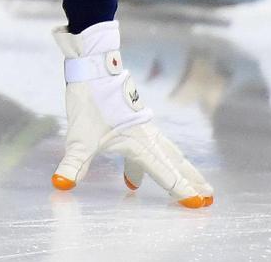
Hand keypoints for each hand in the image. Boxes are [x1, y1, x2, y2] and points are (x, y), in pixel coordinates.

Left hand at [51, 22, 212, 207]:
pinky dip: (152, 161)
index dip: (181, 190)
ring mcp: (142, 126)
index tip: (199, 203)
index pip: (164, 172)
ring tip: (188, 184)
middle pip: (174, 162)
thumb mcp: (77, 139)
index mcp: (138, 143)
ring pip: (166, 152)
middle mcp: (146, 135)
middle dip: (191, 180)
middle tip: (210, 195)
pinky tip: (133, 175)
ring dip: (178, 169)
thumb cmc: (88, 102)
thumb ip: (73, 164)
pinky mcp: (133, 119)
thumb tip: (60, 184)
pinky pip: (150, 145)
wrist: (93, 66)